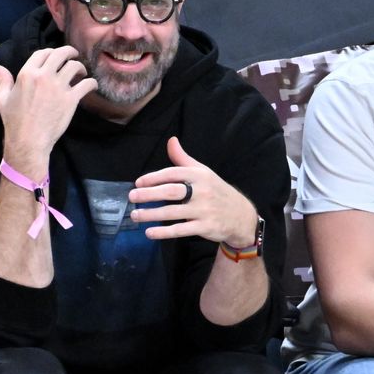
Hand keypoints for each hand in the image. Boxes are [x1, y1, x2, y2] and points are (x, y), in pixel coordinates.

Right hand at [0, 46, 95, 176]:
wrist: (28, 141)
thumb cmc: (14, 121)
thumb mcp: (3, 99)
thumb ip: (3, 81)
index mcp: (27, 73)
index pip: (42, 53)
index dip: (51, 52)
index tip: (56, 56)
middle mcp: (44, 76)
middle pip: (61, 54)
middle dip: (69, 52)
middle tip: (74, 56)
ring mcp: (59, 87)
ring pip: (75, 66)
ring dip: (80, 67)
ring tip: (81, 73)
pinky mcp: (71, 99)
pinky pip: (86, 84)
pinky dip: (91, 83)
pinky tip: (91, 85)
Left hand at [128, 137, 258, 246]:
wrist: (241, 215)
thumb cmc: (216, 191)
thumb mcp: (203, 172)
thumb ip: (183, 159)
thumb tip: (171, 141)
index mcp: (200, 176)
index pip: (173, 173)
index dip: (154, 177)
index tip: (138, 182)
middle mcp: (202, 192)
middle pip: (171, 192)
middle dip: (149, 194)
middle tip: (132, 197)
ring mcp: (204, 211)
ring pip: (173, 212)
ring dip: (151, 214)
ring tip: (135, 215)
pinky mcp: (205, 227)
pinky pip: (180, 230)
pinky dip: (164, 232)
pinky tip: (149, 232)